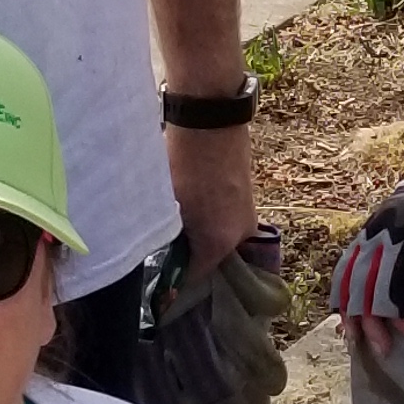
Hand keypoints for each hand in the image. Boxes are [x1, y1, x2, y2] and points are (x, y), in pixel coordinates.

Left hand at [165, 119, 259, 280]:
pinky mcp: (248, 198)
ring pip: (220, 240)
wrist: (211, 119)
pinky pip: (227, 222)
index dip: (173, 282)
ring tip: (176, 226)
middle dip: (190, 259)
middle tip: (164, 252)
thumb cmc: (181, 163)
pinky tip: (192, 208)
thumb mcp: (165, 205)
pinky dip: (210, 222)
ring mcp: (248, 216)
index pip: (194, 279)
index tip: (156, 283)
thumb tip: (154, 254)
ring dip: (200, 238)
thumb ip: (163, 237)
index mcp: (218, 244)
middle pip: (212, 261)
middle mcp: (241, 236)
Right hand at [331, 121, 403, 344]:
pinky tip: (350, 308)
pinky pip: (351, 258)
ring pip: (350, 270)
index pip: (392, 281)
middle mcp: (386, 225)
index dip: (399, 315)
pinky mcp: (379, 223)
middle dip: (370, 320)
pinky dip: (346, 286)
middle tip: (384, 351)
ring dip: (351, 306)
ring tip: (356, 339)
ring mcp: (378, 222)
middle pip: (363, 281)